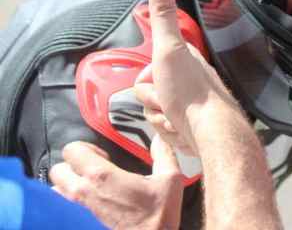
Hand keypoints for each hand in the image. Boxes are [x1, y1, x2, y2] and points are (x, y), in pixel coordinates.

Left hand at [49, 137, 183, 229]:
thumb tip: (161, 138)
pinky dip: (66, 206)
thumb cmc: (156, 217)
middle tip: (93, 173)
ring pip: (54, 191)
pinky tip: (88, 208)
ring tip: (88, 191)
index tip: (103, 157)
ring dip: (67, 188)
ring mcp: (75, 212)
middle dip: (73, 167)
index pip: (72, 150)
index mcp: (102, 176)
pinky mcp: (75, 225)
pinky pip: (58, 211)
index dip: (86, 149)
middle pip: (58, 169)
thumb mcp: (170, 180)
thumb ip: (164, 154)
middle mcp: (81, 192)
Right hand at [139, 0, 242, 146]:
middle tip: (170, 102)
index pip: (144, 74)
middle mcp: (188, 79)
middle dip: (153, 103)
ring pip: (154, 115)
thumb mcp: (170, 48)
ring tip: (177, 117)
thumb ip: (163, 14)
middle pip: (147, 95)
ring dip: (161, 120)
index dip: (146, 82)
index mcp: (185, 60)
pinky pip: (165, 132)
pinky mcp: (188, 126)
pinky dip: (170, 133)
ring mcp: (188, 104)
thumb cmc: (189, 91)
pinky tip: (182, 130)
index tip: (159, 83)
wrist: (209, 133)